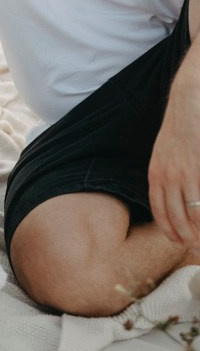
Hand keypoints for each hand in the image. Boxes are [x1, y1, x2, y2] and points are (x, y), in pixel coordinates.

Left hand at [149, 62, 199, 246]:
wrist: (186, 104)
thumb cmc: (179, 130)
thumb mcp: (164, 154)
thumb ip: (166, 174)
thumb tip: (172, 195)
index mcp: (154, 172)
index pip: (157, 208)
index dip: (166, 227)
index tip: (174, 240)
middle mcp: (164, 176)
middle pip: (171, 215)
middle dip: (181, 234)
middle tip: (190, 246)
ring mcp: (180, 173)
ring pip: (187, 212)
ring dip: (194, 229)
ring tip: (198, 239)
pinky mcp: (195, 170)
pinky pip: (198, 201)